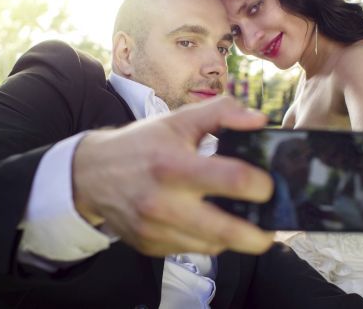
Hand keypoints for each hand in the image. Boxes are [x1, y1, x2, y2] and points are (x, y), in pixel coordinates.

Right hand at [71, 96, 274, 256]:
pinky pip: (193, 250)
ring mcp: (156, 229)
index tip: (268, 186)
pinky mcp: (151, 246)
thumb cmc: (140, 145)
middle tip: (271, 225)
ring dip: (234, 237)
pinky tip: (208, 223)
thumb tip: (259, 120)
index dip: (262, 185)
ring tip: (240, 220)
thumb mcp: (177, 120)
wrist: (91, 174)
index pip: (233, 180)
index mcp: (174, 165)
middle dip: (260, 234)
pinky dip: (208, 240)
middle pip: (229, 231)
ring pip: (214, 246)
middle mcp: (164, 203)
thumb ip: (221, 112)